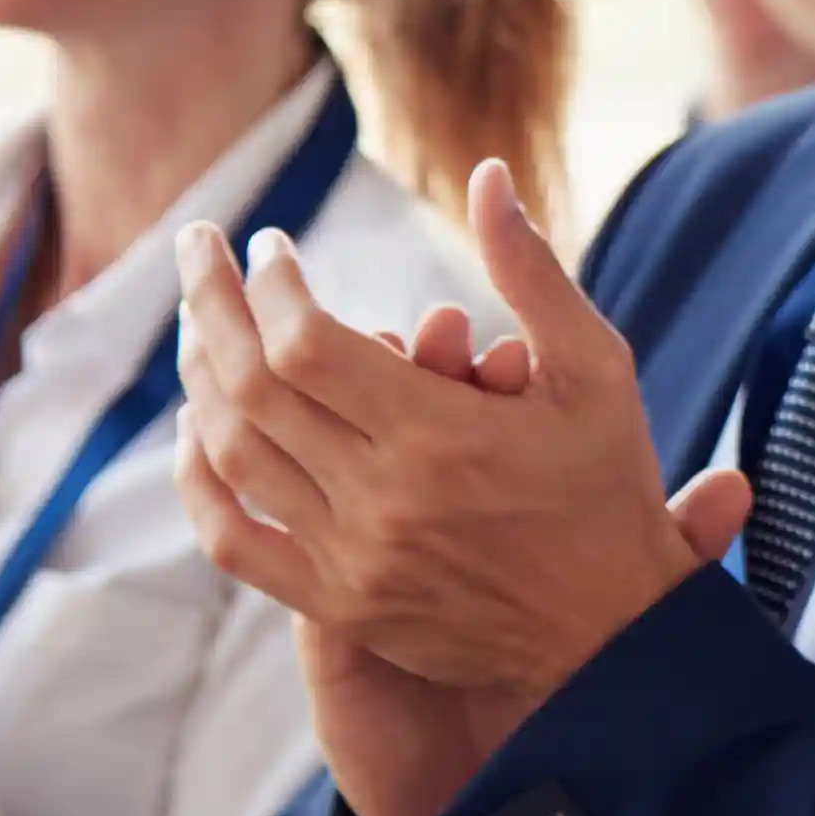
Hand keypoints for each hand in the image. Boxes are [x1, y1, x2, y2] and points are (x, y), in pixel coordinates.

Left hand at [173, 162, 750, 815]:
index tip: (271, 245)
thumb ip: (532, 272)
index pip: (306, 340)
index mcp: (443, 436)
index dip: (270, 282)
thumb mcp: (597, 371)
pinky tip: (197, 429)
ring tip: (200, 325)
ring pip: (230, 452)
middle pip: (250, 385)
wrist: (617, 640)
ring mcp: (352, 558)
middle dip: (211, 303)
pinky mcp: (338, 603)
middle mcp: (384, 499)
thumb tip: (485, 176)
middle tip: (198, 253)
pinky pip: (231, 538)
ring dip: (199, 377)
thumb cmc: (611, 492)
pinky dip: (197, 479)